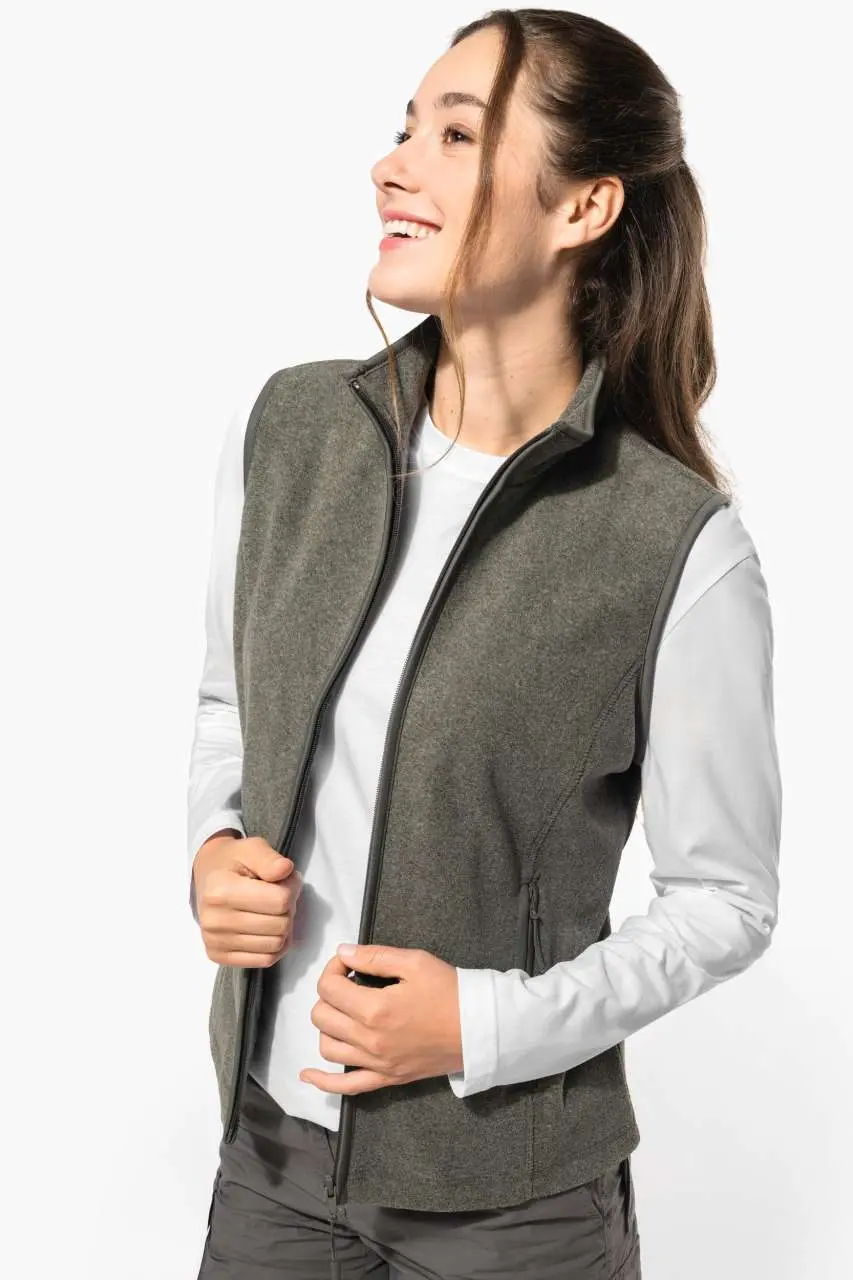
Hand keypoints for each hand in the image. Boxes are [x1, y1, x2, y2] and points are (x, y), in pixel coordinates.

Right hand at [193, 833, 302, 966]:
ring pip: (276, 945)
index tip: (284, 880)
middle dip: (288, 909)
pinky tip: (267, 929)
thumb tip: (286, 870)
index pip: (281, 900)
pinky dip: (274, 946)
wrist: (207, 877)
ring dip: (283, 928)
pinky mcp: (218, 956)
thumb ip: (269, 858)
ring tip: (271, 911)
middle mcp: (214, 920)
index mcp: (220, 891)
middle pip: (280, 925)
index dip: (292, 888)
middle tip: (278, 896)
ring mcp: (215, 941)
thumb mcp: (251, 848)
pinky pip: (264, 960)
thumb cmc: (233, 862)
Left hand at [300, 944, 462, 1093]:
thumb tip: (343, 952)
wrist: (479, 1028)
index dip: (333, 968)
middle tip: (351, 983)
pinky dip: (322, 1082)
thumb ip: (374, 956)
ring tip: (347, 1011)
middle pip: (321, 1016)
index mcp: (374, 1009)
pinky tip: (307, 1074)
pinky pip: (346, 1087)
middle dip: (330, 994)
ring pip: (327, 1047)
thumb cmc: (450, 991)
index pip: (328, 987)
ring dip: (329, 1025)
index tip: (350, 963)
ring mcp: (376, 1063)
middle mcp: (369, 1040)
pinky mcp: (386, 1079)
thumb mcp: (415, 962)